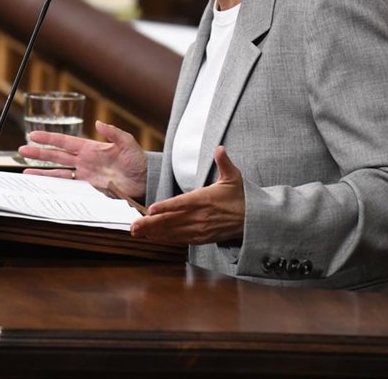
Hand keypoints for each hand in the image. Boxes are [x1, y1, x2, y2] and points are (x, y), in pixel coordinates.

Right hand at [19, 120, 147, 197]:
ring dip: (42, 169)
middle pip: (57, 155)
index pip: (65, 141)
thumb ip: (113, 133)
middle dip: (39, 153)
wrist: (145, 179)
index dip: (49, 138)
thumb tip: (99, 123)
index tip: (34, 134)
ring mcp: (85, 173)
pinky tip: (43, 183)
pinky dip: (55, 184)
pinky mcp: (89, 186)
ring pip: (58, 170)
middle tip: (22, 149)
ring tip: (25, 169)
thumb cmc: (138, 160)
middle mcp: (84, 160)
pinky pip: (68, 184)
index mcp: (91, 147)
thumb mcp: (127, 143)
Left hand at [130, 146, 244, 244]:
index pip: (182, 203)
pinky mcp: (201, 238)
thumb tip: (220, 148)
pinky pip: (179, 239)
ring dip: (154, 232)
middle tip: (134, 226)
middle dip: (151, 224)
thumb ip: (224, 162)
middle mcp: (201, 216)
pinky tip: (152, 237)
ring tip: (137, 232)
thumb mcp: (234, 177)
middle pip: (172, 221)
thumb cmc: (241, 197)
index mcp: (206, 199)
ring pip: (173, 232)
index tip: (151, 209)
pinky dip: (165, 238)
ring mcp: (200, 229)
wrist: (253, 221)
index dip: (166, 207)